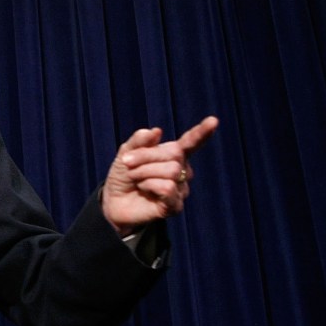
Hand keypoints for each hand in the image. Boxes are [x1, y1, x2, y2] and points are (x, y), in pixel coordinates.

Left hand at [102, 116, 218, 235]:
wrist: (112, 201)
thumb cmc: (123, 176)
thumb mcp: (126, 153)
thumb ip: (139, 141)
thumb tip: (157, 131)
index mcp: (173, 154)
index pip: (190, 142)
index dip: (202, 132)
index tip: (214, 120)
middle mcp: (182, 170)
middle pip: (174, 154)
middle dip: (145, 156)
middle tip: (128, 164)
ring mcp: (181, 189)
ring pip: (171, 171)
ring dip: (144, 173)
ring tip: (136, 180)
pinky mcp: (175, 205)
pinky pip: (167, 189)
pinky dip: (149, 186)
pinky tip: (144, 191)